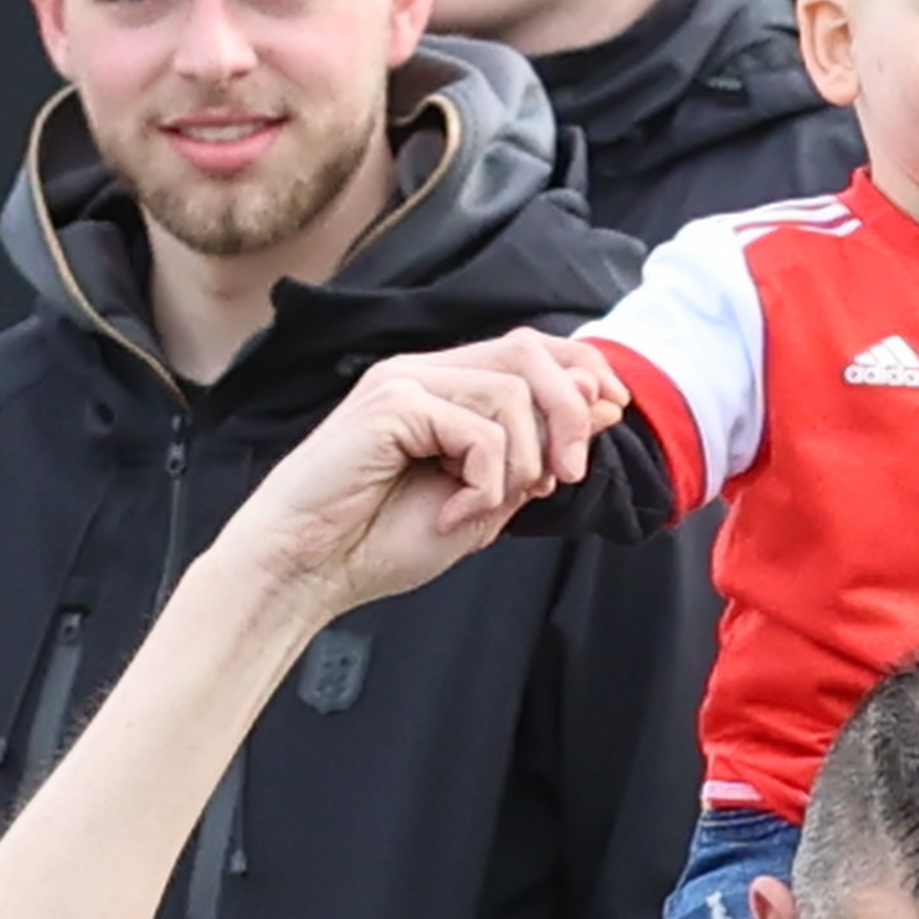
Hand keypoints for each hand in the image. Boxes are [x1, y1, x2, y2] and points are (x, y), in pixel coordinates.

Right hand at [219, 337, 622, 611]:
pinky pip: (479, 430)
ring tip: (484, 508)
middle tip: (566, 477)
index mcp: (445, 389)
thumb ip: (534, 458)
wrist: (305, 570)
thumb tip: (601, 406)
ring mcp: (404, 382)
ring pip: (512, 394)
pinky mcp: (390, 405)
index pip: (531, 348)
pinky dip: (485, 483)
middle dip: (568, 413)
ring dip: (522, 463)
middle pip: (530, 352)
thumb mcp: (482, 505)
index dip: (583, 371)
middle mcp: (424, 372)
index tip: (613, 413)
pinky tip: (452, 514)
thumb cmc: (377, 543)